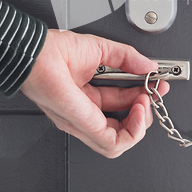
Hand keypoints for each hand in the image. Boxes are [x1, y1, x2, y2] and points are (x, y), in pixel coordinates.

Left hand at [21, 29, 168, 157]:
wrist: (35, 52)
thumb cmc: (54, 50)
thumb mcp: (100, 49)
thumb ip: (126, 57)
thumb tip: (149, 66)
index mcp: (88, 95)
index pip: (122, 103)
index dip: (143, 95)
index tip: (156, 84)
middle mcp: (85, 112)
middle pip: (123, 125)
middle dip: (145, 111)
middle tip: (154, 94)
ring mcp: (82, 121)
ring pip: (119, 141)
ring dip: (140, 123)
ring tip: (146, 102)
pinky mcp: (81, 123)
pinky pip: (110, 142)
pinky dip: (131, 131)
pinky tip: (137, 110)